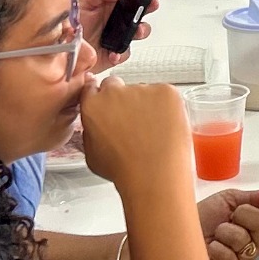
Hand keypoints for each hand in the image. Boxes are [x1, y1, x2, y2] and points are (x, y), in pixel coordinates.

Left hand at [75, 0, 158, 72]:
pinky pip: (124, 52)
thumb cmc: (68, 25)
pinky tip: (113, 51)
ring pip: (138, 32)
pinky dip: (120, 53)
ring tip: (135, 31)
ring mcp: (116, 36)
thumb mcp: (80, 2)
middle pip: (140, 12)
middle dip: (149, 7)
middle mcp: (115, 19)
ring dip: (140, 30)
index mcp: (109, 4)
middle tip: (150, 5)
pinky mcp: (114, 53)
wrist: (58, 51)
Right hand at [77, 78, 187, 192]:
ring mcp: (141, 89)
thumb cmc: (126, 171)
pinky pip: (165, 94)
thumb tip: (96, 127)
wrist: (154, 174)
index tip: (109, 104)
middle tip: (135, 119)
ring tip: (154, 131)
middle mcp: (114, 93)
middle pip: (116, 85)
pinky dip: (168, 106)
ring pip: (143, 91)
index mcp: (93, 106)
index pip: (92, 89)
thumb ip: (91, 133)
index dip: (102, 98)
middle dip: (123, 98)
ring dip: (148, 104)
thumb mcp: (93, 156)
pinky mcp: (165, 91)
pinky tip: (166, 126)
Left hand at [199, 186, 258, 259]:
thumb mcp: (228, 199)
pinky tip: (210, 249)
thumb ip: (255, 197)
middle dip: (244, 214)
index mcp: (258, 222)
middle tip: (229, 217)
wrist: (175, 236)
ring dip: (225, 231)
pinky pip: (231, 256)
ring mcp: (246, 259)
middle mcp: (256, 242)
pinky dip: (216, 247)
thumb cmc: (199, 219)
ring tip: (215, 235)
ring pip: (245, 239)